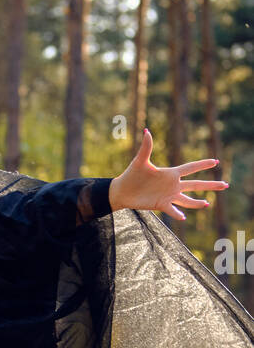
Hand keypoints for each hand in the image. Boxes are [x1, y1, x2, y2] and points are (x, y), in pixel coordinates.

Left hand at [108, 129, 227, 220]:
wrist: (122, 191)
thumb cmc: (131, 174)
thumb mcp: (140, 161)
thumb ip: (146, 147)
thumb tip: (146, 131)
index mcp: (170, 173)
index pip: (191, 168)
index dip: (202, 164)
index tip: (215, 161)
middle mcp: (173, 185)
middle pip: (196, 185)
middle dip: (211, 185)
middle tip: (226, 184)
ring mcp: (168, 196)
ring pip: (187, 200)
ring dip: (197, 202)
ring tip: (207, 203)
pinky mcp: (161, 205)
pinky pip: (172, 210)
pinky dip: (178, 214)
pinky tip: (184, 217)